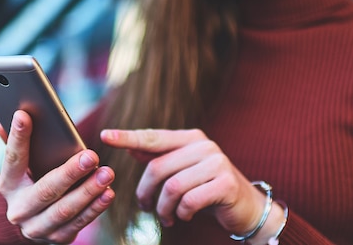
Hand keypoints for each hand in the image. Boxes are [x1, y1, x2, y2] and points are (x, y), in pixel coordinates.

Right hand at [0, 110, 114, 243]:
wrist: (32, 221)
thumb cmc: (32, 180)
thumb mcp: (22, 165)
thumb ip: (17, 142)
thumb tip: (13, 114)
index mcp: (8, 185)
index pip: (12, 159)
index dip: (17, 137)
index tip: (24, 115)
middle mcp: (19, 209)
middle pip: (45, 190)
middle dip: (70, 173)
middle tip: (92, 156)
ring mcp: (37, 227)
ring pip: (64, 210)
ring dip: (88, 192)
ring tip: (107, 174)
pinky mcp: (57, 238)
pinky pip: (79, 223)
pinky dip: (95, 208)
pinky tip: (108, 193)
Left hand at [100, 128, 266, 235]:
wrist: (248, 207)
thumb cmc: (209, 188)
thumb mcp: (184, 171)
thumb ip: (161, 158)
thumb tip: (133, 147)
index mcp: (191, 138)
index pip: (154, 137)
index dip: (128, 137)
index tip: (104, 135)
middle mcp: (204, 146)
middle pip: (158, 167)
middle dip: (145, 193)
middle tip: (144, 208)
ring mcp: (217, 163)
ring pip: (172, 187)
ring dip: (163, 208)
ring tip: (165, 217)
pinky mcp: (225, 183)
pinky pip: (189, 200)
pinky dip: (181, 213)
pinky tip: (183, 216)